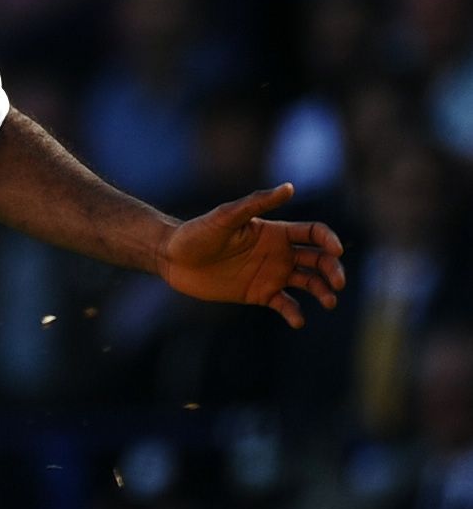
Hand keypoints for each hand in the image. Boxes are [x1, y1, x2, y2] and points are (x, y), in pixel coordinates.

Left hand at [159, 183, 346, 329]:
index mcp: (276, 232)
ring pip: (308, 283)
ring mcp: (271, 274)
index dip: (329, 240)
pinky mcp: (259, 293)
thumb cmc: (197, 233)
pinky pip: (285, 304)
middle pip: (318, 260)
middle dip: (332, 270)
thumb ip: (256, 203)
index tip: (336, 251)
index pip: (314, 233)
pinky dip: (294, 313)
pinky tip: (298, 321)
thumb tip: (289, 187)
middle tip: (337, 285)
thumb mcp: (225, 217)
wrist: (172, 259)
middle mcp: (279, 253)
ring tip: (328, 302)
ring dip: (322, 291)